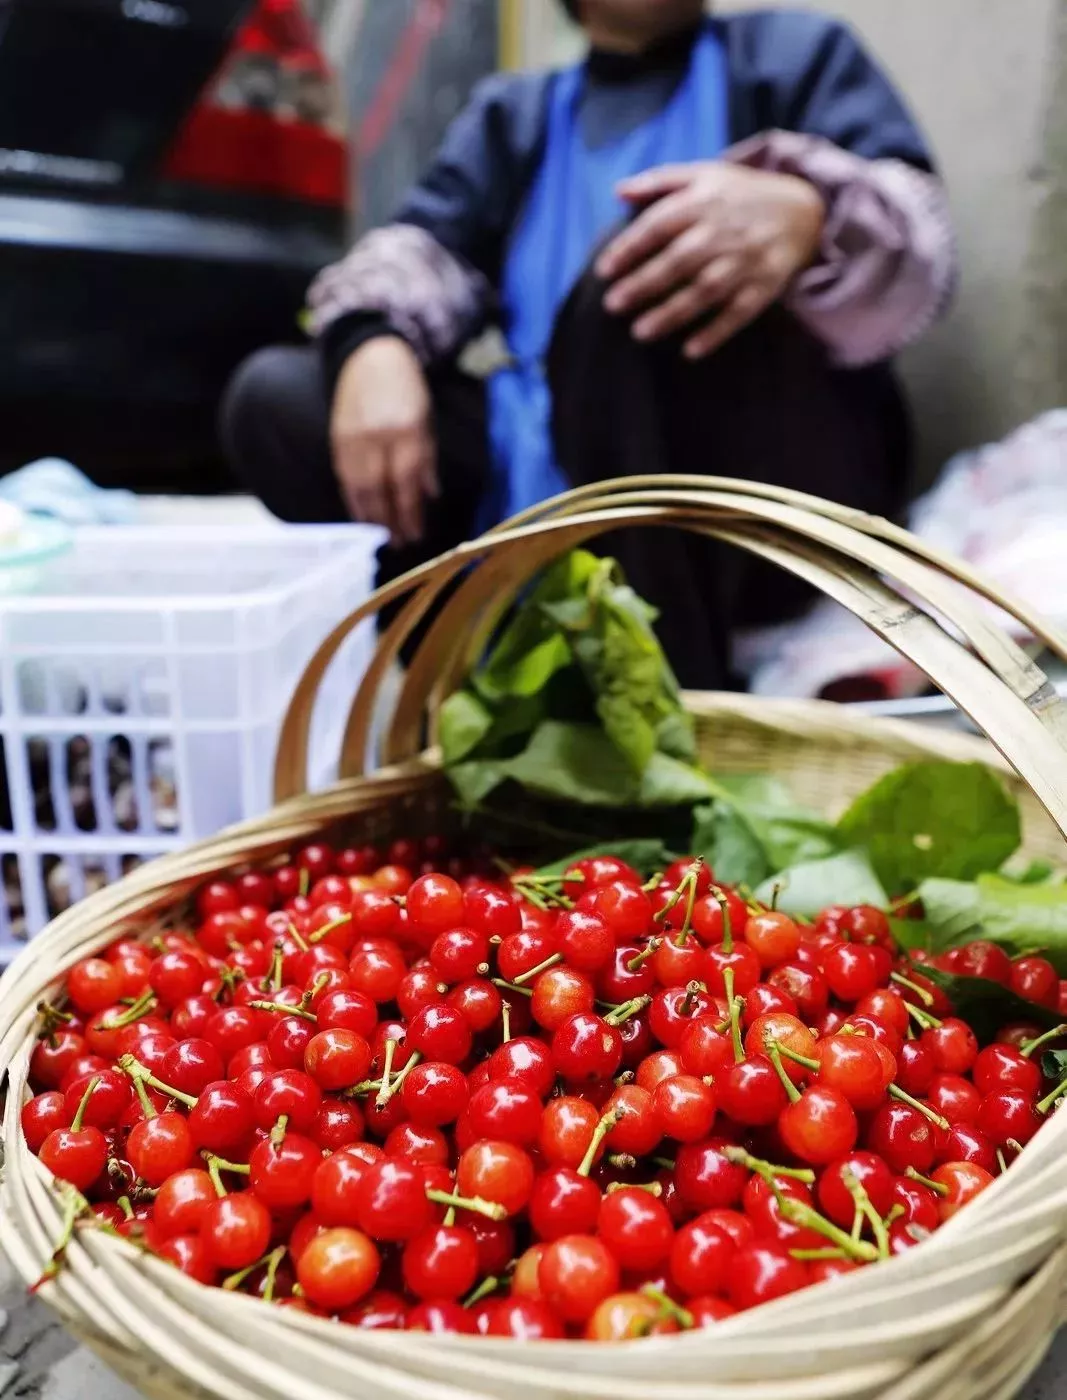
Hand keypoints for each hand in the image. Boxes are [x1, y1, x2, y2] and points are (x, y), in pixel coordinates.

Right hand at [330, 337, 437, 545]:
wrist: (368, 356)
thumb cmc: (406, 387)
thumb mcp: (426, 418)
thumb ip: (427, 458)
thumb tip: (430, 495)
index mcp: (405, 430)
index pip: (407, 482)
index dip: (410, 512)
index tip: (416, 534)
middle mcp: (377, 437)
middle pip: (381, 490)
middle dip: (390, 521)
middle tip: (399, 544)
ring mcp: (353, 439)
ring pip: (359, 487)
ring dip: (370, 517)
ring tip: (381, 536)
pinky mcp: (337, 439)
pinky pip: (345, 478)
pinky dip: (353, 500)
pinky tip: (361, 516)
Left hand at [595, 161, 825, 358]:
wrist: (804, 208)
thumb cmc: (741, 194)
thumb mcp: (703, 173)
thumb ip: (659, 181)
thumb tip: (617, 191)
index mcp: (703, 201)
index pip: (659, 224)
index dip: (630, 247)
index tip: (603, 270)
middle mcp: (724, 231)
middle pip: (679, 261)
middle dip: (644, 284)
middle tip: (613, 306)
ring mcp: (747, 261)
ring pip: (706, 291)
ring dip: (673, 313)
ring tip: (640, 332)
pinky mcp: (765, 286)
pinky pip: (739, 313)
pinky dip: (717, 332)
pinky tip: (691, 351)